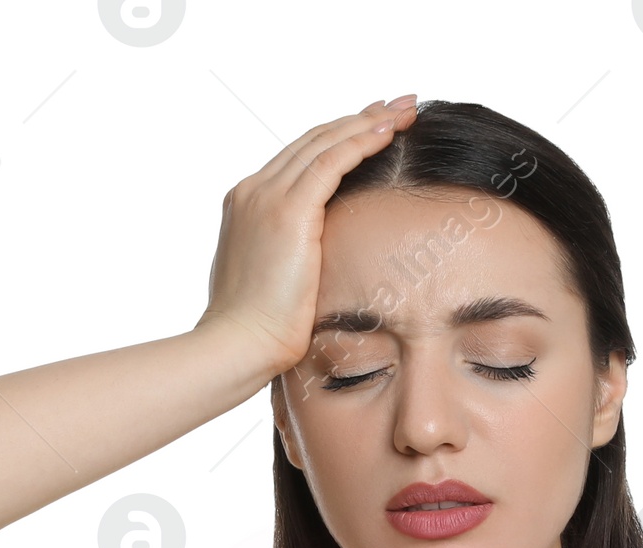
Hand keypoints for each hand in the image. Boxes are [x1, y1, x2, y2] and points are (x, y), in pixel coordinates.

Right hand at [195, 94, 419, 379]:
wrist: (238, 346)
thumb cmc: (256, 334)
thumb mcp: (271, 285)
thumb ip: (288, 261)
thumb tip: (312, 271)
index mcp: (246, 206)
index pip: (298, 159)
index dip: (337, 139)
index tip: (371, 128)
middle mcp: (253, 192)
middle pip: (312, 140)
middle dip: (358, 119)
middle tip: (396, 106)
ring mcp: (266, 197)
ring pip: (324, 142)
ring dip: (368, 122)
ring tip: (404, 110)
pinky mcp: (287, 211)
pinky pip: (331, 161)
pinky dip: (361, 141)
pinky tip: (388, 132)